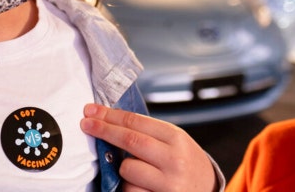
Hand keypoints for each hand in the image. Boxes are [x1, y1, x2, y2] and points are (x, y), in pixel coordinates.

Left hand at [80, 104, 216, 191]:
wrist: (208, 189)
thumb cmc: (185, 163)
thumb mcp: (174, 141)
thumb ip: (147, 132)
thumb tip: (109, 121)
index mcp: (176, 138)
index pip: (135, 122)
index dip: (110, 115)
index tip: (92, 111)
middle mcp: (174, 160)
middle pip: (129, 140)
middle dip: (103, 130)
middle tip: (86, 123)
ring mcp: (168, 183)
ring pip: (127, 169)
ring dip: (123, 169)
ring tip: (139, 171)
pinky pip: (130, 191)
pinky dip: (130, 188)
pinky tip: (143, 186)